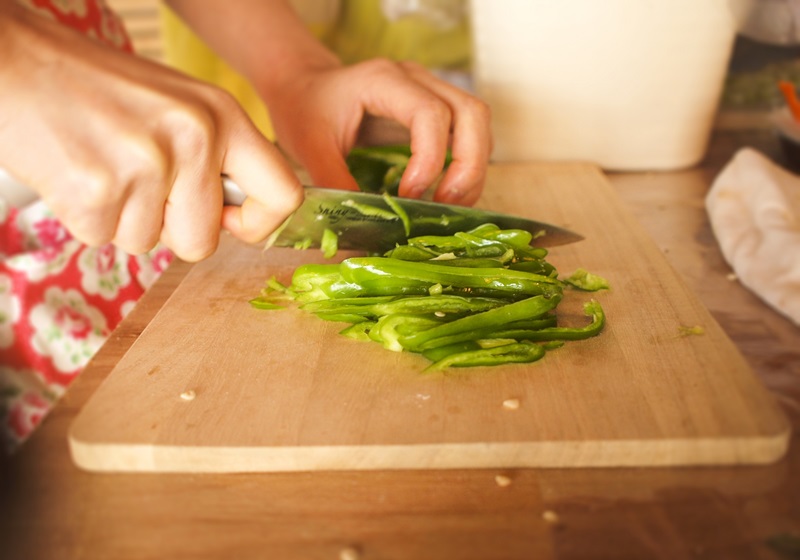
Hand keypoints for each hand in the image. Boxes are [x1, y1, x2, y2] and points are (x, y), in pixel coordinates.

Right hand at [0, 5, 301, 261]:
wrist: (15, 63)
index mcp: (222, 115)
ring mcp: (145, 164)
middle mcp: (193, 137)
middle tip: (139, 186)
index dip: (259, 224)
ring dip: (122, 219)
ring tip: (102, 166)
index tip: (230, 223)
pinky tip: (75, 173)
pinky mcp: (96, 191)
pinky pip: (103, 240)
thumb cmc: (98, 90)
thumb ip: (216, 157)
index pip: (284, 194)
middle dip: (171, 230)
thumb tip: (238, 220)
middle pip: (205, 242)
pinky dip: (85, 218)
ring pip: (148, 244)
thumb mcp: (177, 106)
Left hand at [262, 58, 492, 205]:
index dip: (430, 159)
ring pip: (478, 122)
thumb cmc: (303, 108)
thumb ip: (334, 181)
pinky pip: (469, 133)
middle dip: (469, 165)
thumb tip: (360, 227)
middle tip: (446, 204)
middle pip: (472, 113)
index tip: (408, 196)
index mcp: (384, 80)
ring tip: (448, 204)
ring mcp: (430, 91)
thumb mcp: (309, 146)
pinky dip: (467, 165)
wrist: (303, 86)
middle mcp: (416, 79)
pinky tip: (446, 193)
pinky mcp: (435, 110)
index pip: (431, 113)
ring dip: (473, 167)